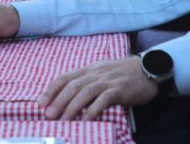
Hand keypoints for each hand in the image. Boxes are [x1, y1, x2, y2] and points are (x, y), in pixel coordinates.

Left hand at [38, 56, 158, 120]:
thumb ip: (89, 82)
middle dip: (58, 101)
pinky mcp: (119, 89)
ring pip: (84, 92)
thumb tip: (71, 98)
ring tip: (62, 121)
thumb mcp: (103, 73)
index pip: (65, 77)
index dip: (51, 89)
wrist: (149, 68)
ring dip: (71, 107)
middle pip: (72, 85)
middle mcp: (95, 73)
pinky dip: (93, 110)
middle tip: (48, 116)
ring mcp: (107, 80)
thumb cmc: (124, 74)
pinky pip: (103, 99)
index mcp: (89, 69)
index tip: (40, 103)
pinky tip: (86, 121)